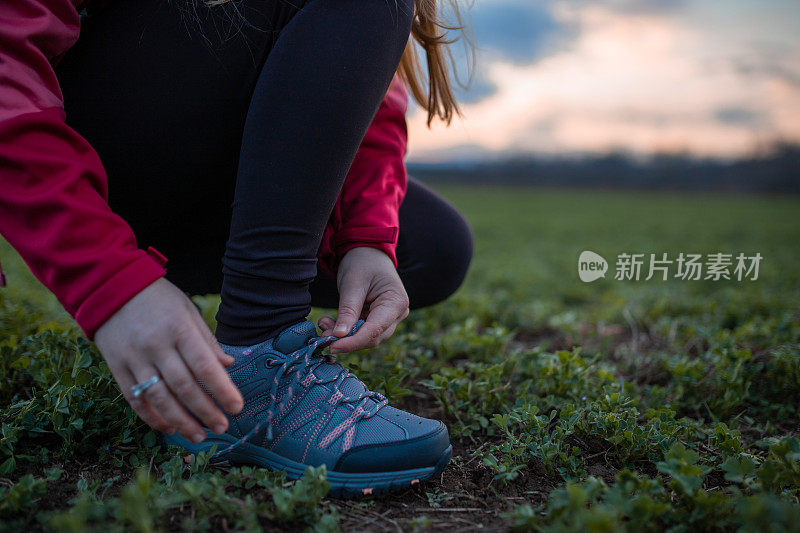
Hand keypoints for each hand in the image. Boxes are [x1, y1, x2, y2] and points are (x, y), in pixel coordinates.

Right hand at [94, 278, 243, 443]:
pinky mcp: (116, 367)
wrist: (110, 286)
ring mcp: (134, 358)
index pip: (204, 366)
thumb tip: (228, 365)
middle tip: (222, 427)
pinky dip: (151, 417)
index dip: (222, 389)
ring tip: (199, 436)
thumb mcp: (188, 310)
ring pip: (159, 398)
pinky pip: (134, 398)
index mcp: (179, 329)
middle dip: (205, 411)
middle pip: (183, 386)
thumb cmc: (158, 299)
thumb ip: (207, 341)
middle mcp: (156, 346)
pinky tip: (169, 428)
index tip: (237, 406)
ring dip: (181, 421)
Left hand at [317, 247, 408, 352]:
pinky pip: (362, 331)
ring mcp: (389, 318)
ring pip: (366, 337)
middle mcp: (397, 314)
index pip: (375, 329)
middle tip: (323, 336)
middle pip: (373, 337)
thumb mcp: (352, 284)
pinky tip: (330, 323)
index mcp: (396, 302)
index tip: (332, 346)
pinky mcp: (377, 319)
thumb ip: (347, 310)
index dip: (354, 342)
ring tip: (325, 325)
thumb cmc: (362, 262)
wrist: (367, 252)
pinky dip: (346, 331)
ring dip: (345, 336)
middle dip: (347, 340)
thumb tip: (339, 336)